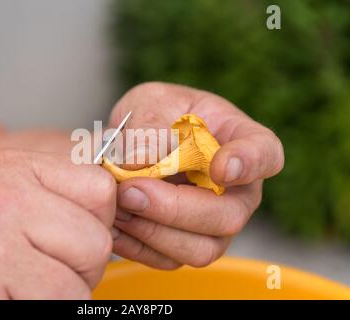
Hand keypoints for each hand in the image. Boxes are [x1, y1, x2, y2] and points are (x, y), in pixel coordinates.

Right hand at [0, 149, 115, 298]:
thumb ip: (46, 190)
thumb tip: (103, 206)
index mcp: (13, 169)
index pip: (100, 189)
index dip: (98, 220)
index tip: (79, 235)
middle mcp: (5, 200)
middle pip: (97, 241)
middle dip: (83, 265)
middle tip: (53, 270)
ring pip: (78, 285)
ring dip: (64, 294)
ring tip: (30, 287)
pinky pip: (52, 307)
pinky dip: (43, 309)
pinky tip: (11, 297)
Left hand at [108, 82, 283, 268]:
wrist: (135, 142)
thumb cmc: (155, 114)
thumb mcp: (150, 103)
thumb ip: (149, 127)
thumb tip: (141, 162)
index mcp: (240, 142)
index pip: (264, 154)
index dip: (249, 164)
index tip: (222, 168)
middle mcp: (237, 191)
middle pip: (228, 216)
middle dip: (176, 208)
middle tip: (131, 190)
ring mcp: (214, 223)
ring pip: (201, 248)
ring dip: (153, 231)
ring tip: (117, 204)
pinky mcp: (186, 244)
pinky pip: (168, 259)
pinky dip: (137, 246)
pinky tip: (113, 222)